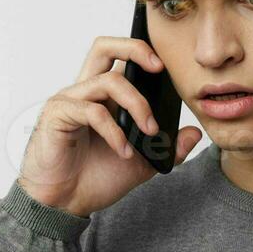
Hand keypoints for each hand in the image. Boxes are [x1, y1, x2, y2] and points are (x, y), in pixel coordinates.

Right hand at [17, 35, 203, 216]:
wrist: (65, 204)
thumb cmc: (94, 178)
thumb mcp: (143, 164)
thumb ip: (167, 148)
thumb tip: (194, 133)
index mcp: (103, 97)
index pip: (119, 58)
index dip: (142, 53)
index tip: (167, 68)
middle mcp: (84, 92)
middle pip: (104, 47)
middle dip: (135, 49)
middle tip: (159, 68)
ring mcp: (69, 101)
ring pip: (108, 80)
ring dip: (137, 104)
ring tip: (150, 132)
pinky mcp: (58, 115)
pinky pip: (93, 111)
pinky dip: (115, 132)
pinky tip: (124, 151)